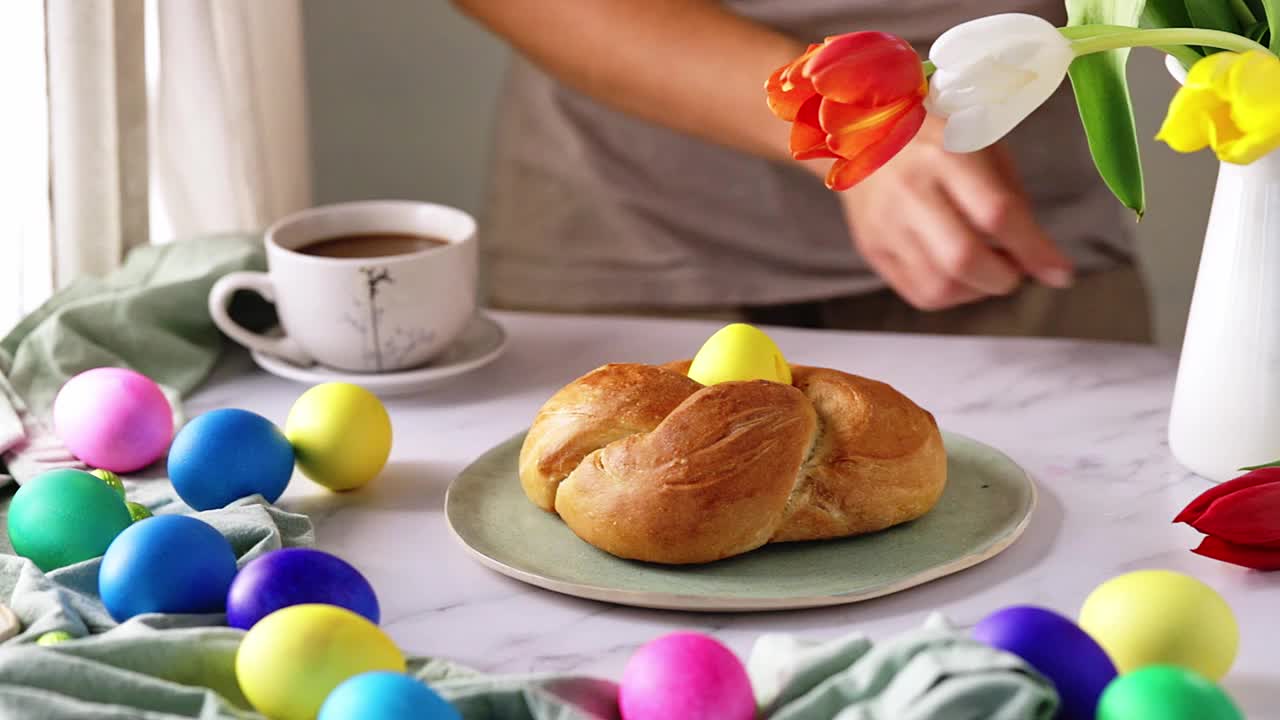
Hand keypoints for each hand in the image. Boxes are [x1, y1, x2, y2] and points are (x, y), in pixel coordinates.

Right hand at [836, 115, 1073, 310]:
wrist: (862, 135)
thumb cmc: (934, 136)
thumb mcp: (981, 145)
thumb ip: (1011, 199)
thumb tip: (1042, 259)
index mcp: (946, 154)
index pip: (996, 213)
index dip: (1034, 250)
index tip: (1061, 272)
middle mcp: (911, 192)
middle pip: (963, 258)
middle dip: (1004, 278)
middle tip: (1016, 270)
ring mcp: (886, 225)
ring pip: (940, 287)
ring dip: (977, 290)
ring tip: (987, 270)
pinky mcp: (872, 249)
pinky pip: (918, 293)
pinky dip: (951, 295)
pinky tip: (959, 276)